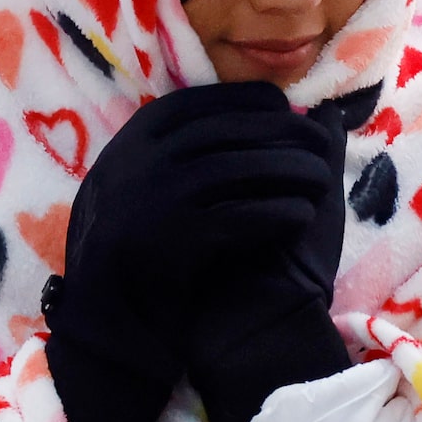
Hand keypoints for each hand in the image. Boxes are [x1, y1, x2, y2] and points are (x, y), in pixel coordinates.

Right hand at [44, 84, 340, 421]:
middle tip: (320, 144)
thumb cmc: (126, 249)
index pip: (200, 102)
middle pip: (228, 130)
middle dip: (282, 132)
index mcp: (131, 141)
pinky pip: (239, 218)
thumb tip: (224, 124)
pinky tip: (301, 216)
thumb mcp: (130, 185)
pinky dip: (275, 214)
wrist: (99, 319)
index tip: (282, 107)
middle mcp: (141, 160)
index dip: (248, 103)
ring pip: (239, 168)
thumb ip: (167, 153)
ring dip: (289, 171)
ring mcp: (156, 197)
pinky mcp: (175, 240)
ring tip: (322, 180)